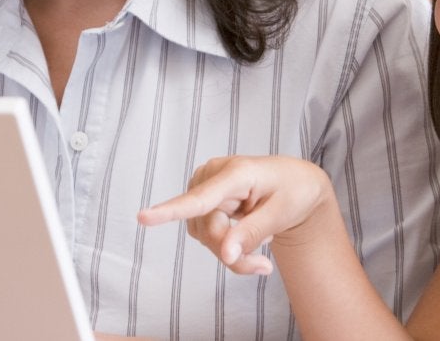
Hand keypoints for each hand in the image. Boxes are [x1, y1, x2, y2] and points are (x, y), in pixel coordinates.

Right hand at [137, 155, 334, 275]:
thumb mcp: (281, 213)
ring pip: (203, 236)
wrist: (296, 183)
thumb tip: (225, 254)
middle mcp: (212, 176)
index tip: (142, 218)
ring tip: (259, 250)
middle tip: (263, 267)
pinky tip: (246, 239)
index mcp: (236, 172)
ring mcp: (203, 187)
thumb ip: (251, 233)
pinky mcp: (202, 201)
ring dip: (229, 252)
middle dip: (231, 253)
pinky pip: (205, 235)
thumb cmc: (293, 191)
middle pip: (206, 229)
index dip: (170, 210)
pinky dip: (226, 247)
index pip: (200, 198)